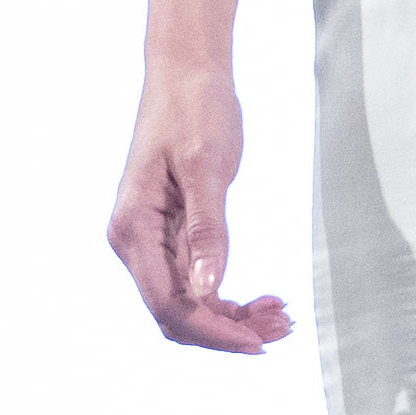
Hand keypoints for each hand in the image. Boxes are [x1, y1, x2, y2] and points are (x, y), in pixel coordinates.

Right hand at [109, 73, 292, 354]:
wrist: (186, 72)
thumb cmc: (193, 109)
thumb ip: (207, 231)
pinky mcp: (169, 234)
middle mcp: (133, 241)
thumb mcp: (206, 167)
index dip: (214, 331)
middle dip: (228, 330)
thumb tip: (207, 288)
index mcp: (133, 228)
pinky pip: (195, 282)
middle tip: (283, 327)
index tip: (259, 342)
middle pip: (177, 314)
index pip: (170, 305)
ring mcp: (149, 240)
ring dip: (233, 318)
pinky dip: (228, 297)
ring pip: (188, 303)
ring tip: (281, 316)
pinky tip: (264, 299)